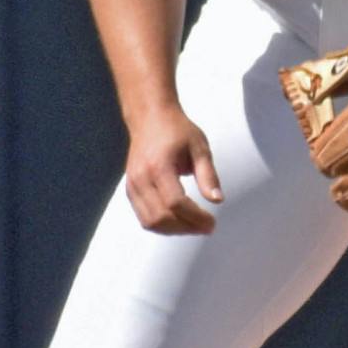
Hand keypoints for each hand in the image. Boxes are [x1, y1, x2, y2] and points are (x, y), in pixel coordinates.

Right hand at [122, 102, 222, 232]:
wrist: (149, 118)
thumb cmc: (176, 130)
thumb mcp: (199, 147)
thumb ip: (208, 175)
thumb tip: (217, 200)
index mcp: (159, 165)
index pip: (175, 202)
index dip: (195, 217)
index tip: (212, 222)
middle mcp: (141, 177)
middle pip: (162, 217)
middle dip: (187, 227)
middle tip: (207, 226)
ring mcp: (133, 185)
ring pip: (150, 222)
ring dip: (174, 230)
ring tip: (194, 225)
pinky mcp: (130, 190)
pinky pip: (144, 217)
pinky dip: (162, 225)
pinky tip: (180, 221)